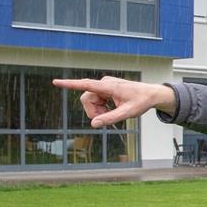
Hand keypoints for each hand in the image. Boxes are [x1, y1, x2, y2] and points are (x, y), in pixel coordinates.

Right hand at [52, 76, 175, 127]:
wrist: (150, 94)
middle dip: (93, 111)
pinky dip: (101, 108)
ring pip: (90, 101)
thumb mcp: (127, 113)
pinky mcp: (105, 88)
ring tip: (112, 114)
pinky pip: (95, 100)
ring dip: (98, 111)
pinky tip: (112, 109)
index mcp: (109, 86)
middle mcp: (104, 83)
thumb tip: (94, 124)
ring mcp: (104, 85)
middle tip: (105, 120)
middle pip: (86, 99)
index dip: (70, 84)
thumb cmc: (141, 102)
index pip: (86, 84)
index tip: (56, 82)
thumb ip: (110, 119)